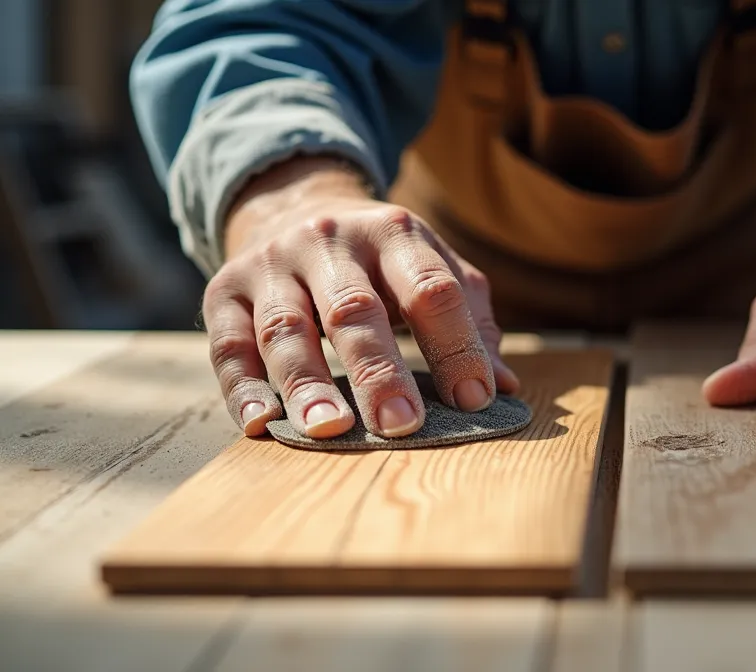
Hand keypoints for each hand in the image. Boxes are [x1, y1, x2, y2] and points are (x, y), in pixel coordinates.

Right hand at [203, 157, 516, 438]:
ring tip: (330, 431)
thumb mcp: (433, 269)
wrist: (292, 205)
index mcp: (394, 233)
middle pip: (354, 310)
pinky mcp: (223, 290)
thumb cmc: (382, 260)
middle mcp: (329, 242)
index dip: (455, 346)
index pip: (431, 290)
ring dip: (307, 384)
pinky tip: (261, 422)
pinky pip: (228, 344)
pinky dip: (242, 387)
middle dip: (378, 370)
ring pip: (287, 328)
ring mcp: (272, 265)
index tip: (475, 401)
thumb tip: (504, 388)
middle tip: (401, 425)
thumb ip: (472, 323)